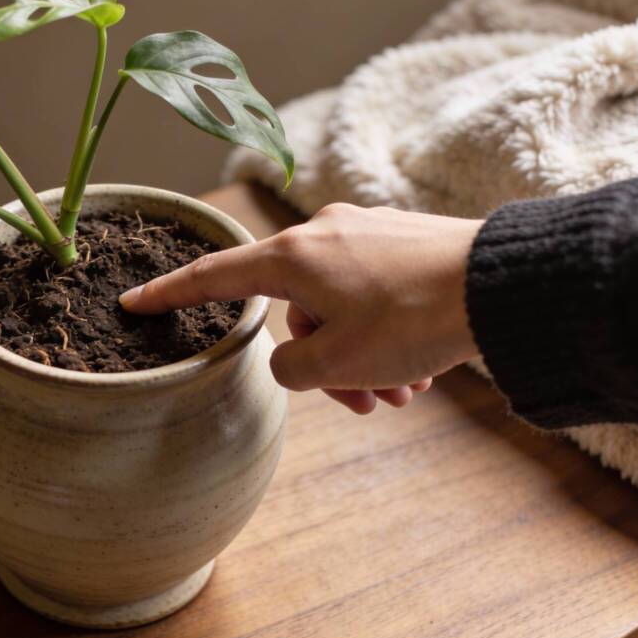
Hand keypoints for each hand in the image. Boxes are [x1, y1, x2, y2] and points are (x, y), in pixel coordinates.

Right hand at [119, 203, 483, 413]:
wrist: (503, 287)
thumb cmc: (413, 321)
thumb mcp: (337, 362)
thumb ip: (291, 367)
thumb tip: (293, 357)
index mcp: (294, 255)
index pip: (215, 276)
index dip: (171, 293)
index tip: (134, 301)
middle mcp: (324, 232)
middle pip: (295, 309)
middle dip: (325, 364)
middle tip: (364, 405)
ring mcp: (366, 232)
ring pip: (340, 307)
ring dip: (363, 359)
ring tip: (405, 396)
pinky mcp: (403, 240)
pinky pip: (373, 294)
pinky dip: (386, 336)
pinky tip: (422, 372)